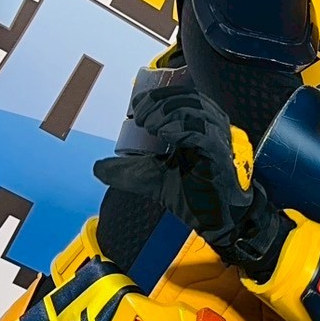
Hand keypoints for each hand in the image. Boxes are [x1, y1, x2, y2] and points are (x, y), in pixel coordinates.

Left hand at [94, 86, 291, 277]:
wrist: (216, 223)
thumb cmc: (194, 200)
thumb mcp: (152, 181)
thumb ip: (128, 172)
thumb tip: (98, 168)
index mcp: (202, 130)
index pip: (184, 99)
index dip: (160, 97)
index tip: (138, 107)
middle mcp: (215, 132)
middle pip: (191, 99)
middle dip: (161, 102)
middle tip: (140, 117)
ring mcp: (221, 142)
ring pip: (198, 111)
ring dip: (168, 112)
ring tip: (149, 125)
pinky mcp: (221, 156)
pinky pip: (203, 132)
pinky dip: (180, 127)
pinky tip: (163, 132)